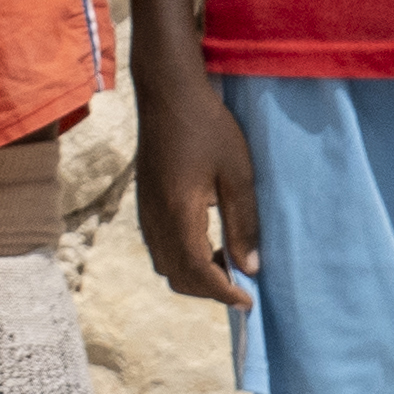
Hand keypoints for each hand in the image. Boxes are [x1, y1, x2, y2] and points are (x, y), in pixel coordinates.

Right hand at [136, 70, 260, 309]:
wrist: (168, 93)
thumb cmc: (208, 128)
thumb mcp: (237, 173)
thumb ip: (243, 223)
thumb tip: (250, 267)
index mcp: (178, 215)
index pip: (197, 273)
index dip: (224, 293)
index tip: (248, 301)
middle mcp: (155, 220)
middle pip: (177, 276)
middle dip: (209, 289)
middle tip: (241, 283)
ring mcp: (145, 211)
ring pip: (165, 264)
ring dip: (194, 273)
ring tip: (225, 260)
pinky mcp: (144, 202)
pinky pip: (159, 247)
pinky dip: (181, 257)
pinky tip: (206, 239)